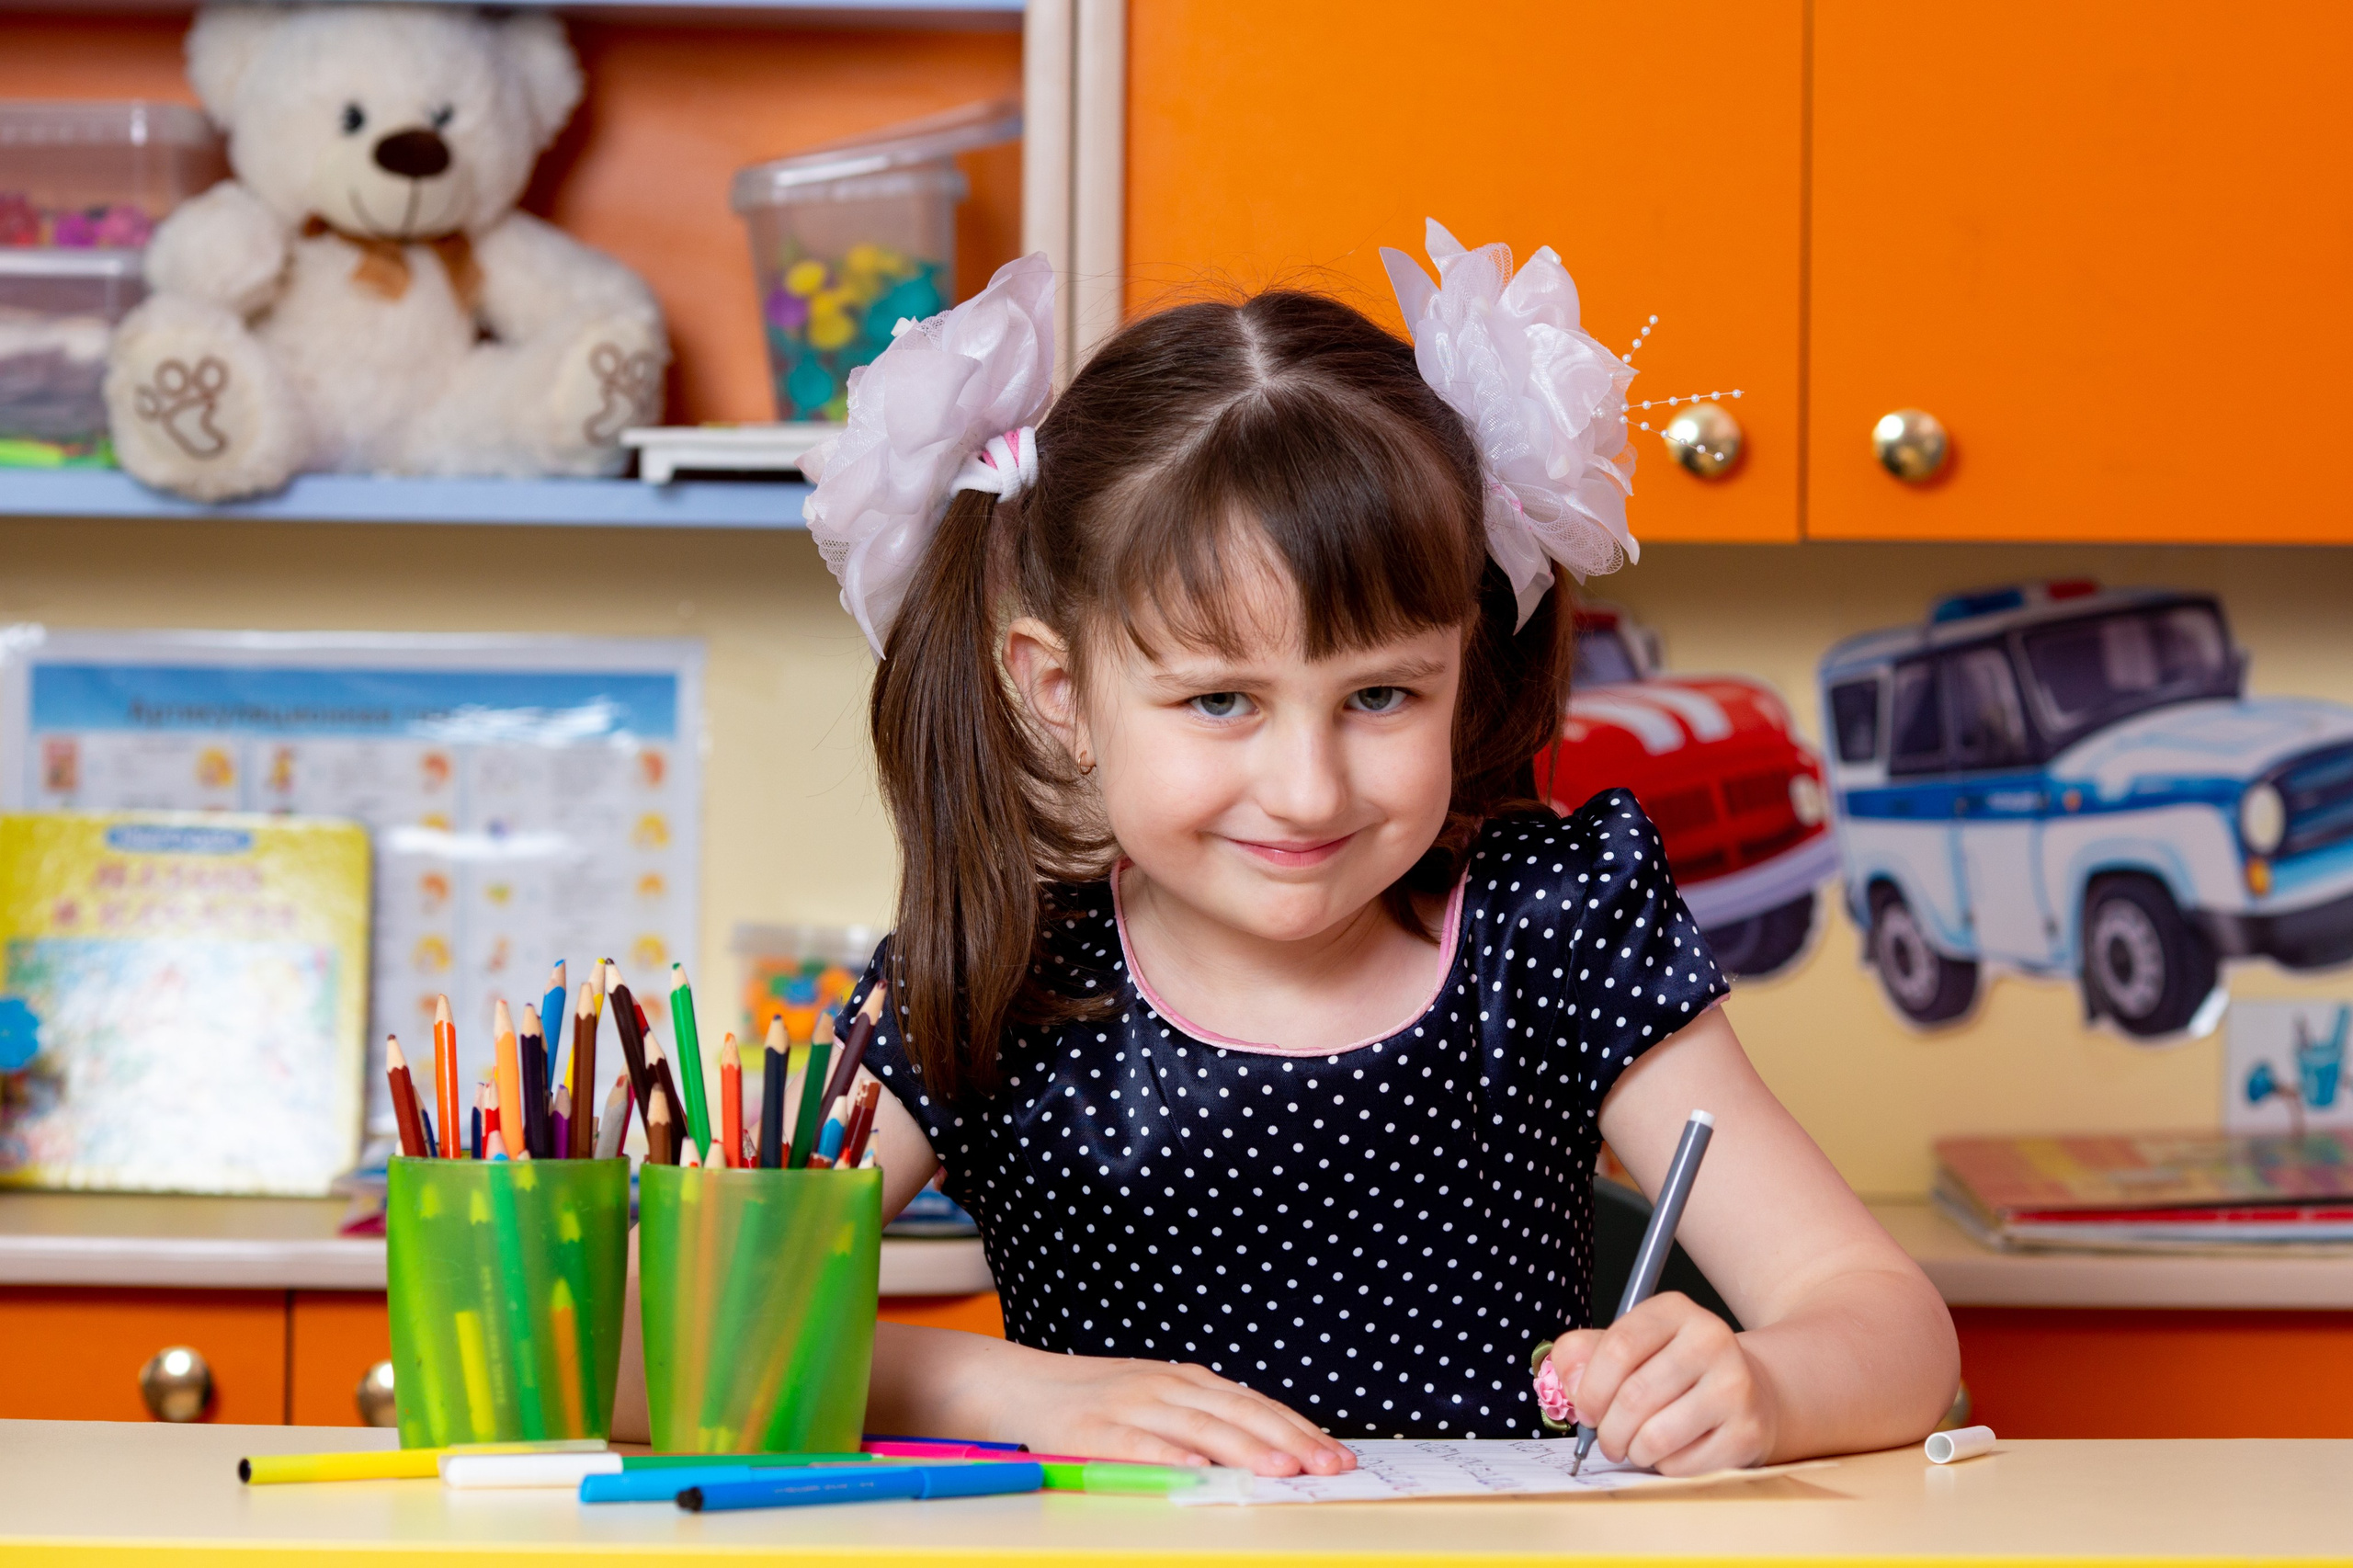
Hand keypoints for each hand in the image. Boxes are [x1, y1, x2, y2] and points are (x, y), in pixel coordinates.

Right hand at [979, 1349, 1355, 1477]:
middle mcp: (1166, 1387)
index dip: (1299, 1428)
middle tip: (1329, 1466)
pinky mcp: (1096, 1431)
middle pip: (1240, 1413)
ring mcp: (1132, 1406)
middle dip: (1291, 1440)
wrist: (1017, 1387)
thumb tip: (1267, 1450)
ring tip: (1284, 1470)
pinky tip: (1202, 1473)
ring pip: (1201, 1427)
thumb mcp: (1157, 1399)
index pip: (1256, 1404)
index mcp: (1187, 1380)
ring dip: (1247, 1449)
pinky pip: (1142, 1446)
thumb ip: (1203, 1420)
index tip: (1337, 1454)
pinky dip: (1174, 1458)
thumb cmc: (1095, 1401)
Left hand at [1544, 1294, 1777, 1474]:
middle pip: (1634, 1396)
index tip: (1584, 1410)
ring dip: (1633, 1451)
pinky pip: (1683, 1464)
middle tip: (1607, 1440)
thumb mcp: (1629, 1345)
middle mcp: (1711, 1340)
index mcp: (1674, 1310)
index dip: (1590, 1387)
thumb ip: (1584, 1354)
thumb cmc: (1672, 1370)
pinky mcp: (1748, 1431)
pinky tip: (1671, 1452)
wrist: (1750, 1390)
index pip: (1618, 1347)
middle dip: (1608, 1430)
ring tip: (1635, 1446)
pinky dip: (1664, 1466)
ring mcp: (1735, 1386)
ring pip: (1656, 1435)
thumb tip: (1569, 1383)